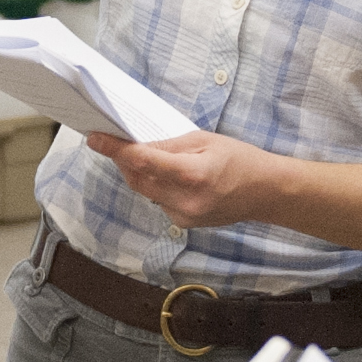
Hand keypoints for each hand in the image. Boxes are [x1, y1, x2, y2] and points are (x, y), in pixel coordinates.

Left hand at [89, 129, 275, 229]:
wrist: (265, 192)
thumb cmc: (240, 160)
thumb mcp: (205, 141)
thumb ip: (169, 145)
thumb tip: (139, 146)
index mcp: (191, 174)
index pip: (143, 160)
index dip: (116, 149)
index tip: (95, 139)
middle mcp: (185, 200)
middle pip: (138, 180)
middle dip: (125, 161)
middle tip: (117, 143)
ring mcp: (184, 216)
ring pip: (146, 192)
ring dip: (141, 174)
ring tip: (149, 157)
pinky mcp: (185, 223)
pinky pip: (159, 201)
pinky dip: (157, 186)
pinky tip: (171, 177)